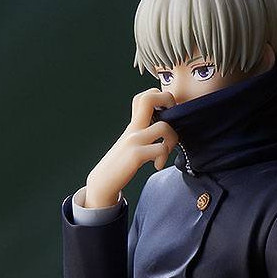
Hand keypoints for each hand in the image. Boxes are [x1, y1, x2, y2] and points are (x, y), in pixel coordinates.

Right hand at [84, 87, 180, 207]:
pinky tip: (157, 165)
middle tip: (173, 118)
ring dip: (173, 139)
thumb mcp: (132, 143)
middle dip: (168, 100)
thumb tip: (166, 129)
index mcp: (134, 124)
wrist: (103, 181)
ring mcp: (134, 140)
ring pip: (164, 127)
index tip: (168, 114)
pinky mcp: (136, 154)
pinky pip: (161, 149)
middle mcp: (133, 128)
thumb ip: (144, 132)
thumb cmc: (122, 163)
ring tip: (166, 151)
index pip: (144, 96)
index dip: (160, 97)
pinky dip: (164, 158)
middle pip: (149, 98)